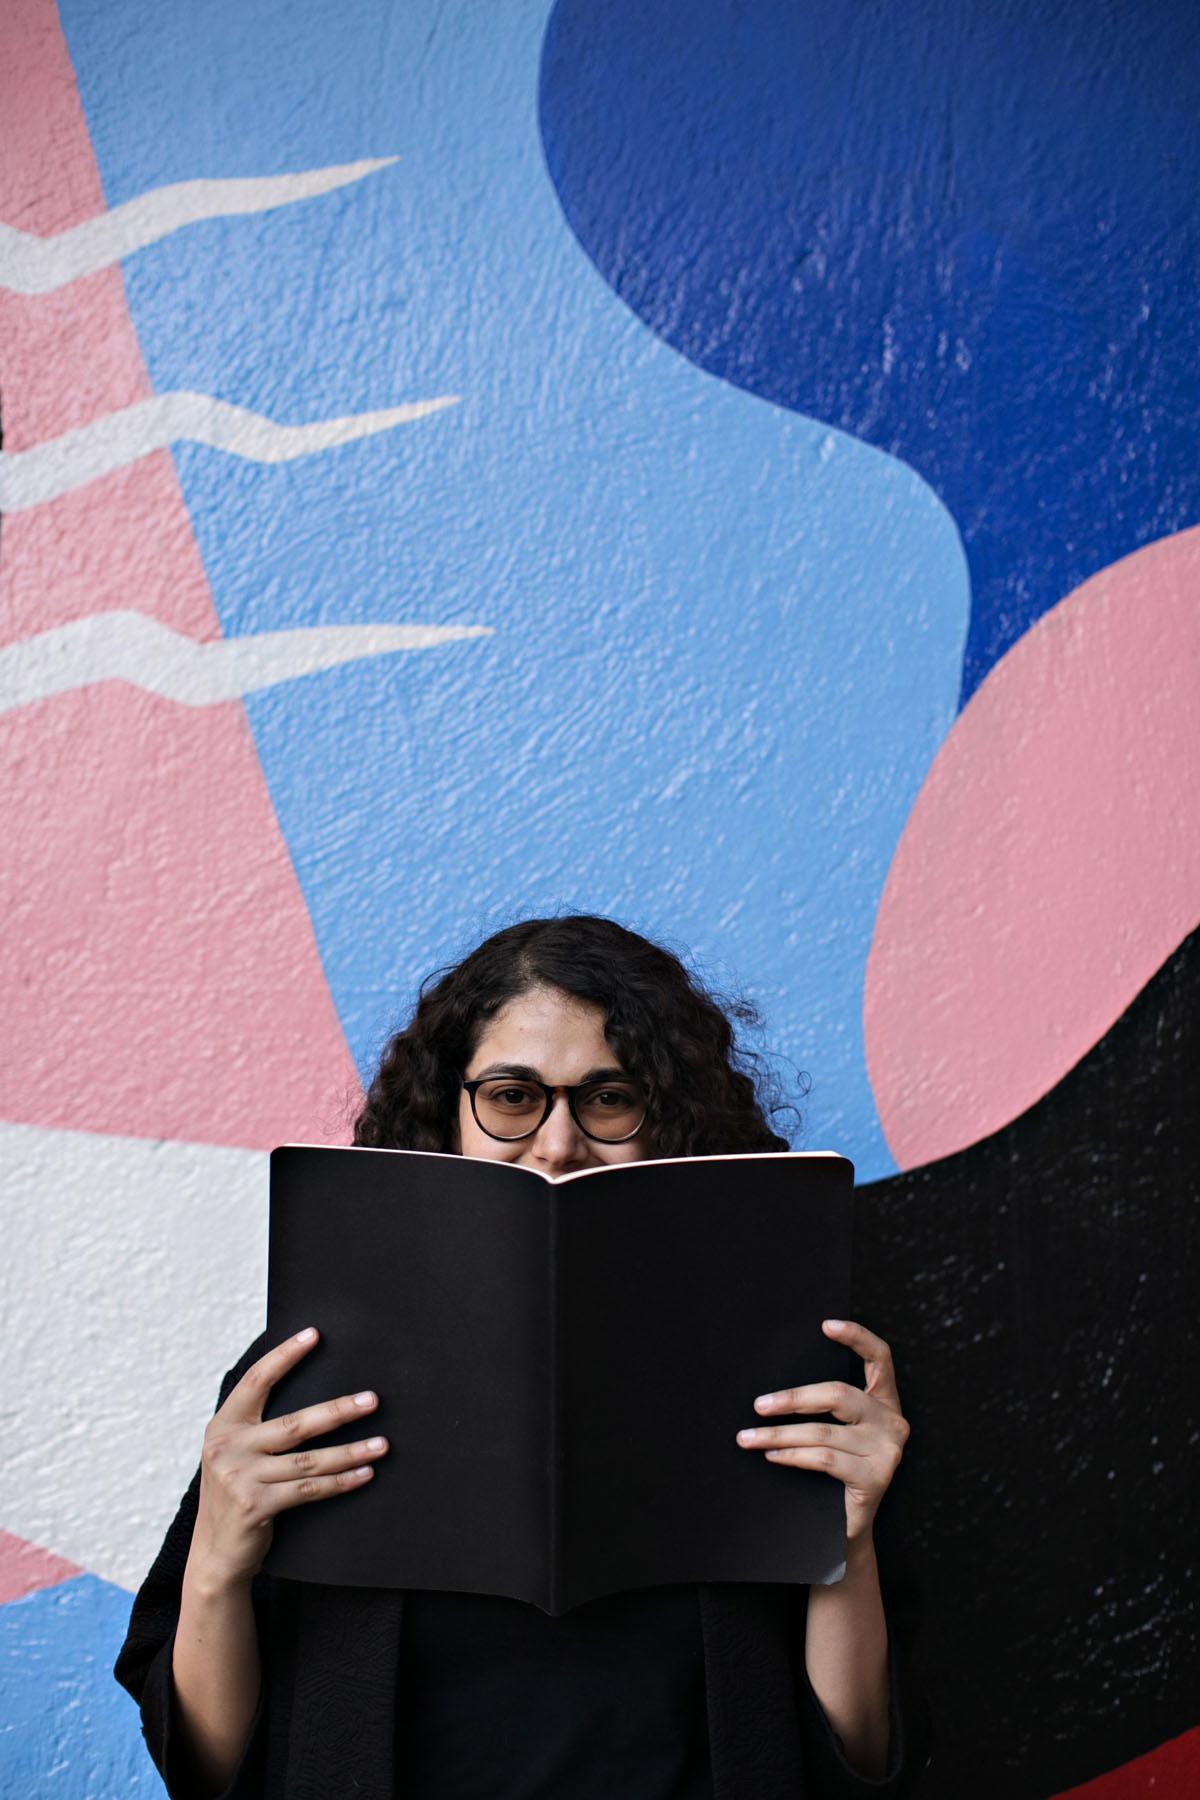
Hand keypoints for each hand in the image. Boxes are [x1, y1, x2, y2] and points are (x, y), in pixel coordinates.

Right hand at [188, 1327, 389, 1588]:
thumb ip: (257, 1428)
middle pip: (295, 1423)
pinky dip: (341, 1482)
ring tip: (382, 1444)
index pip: (256, 1380)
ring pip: (309, 1460)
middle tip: (372, 1400)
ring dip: (350, 1452)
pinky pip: (309, 1490)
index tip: (313, 1334)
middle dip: (338, 1411)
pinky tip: (365, 1474)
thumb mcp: (234, 1455)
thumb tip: (313, 1398)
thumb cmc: (236, 1495)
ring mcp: (239, 1477)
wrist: (214, 1555)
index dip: (284, 1356)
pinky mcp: (255, 1505)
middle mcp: (227, 1447)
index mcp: (223, 1426)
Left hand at [735, 1319, 909, 1541]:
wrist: (846, 1530)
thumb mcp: (836, 1432)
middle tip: (759, 1405)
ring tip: (749, 1437)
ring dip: (779, 1433)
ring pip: (823, 1431)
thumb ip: (824, 1408)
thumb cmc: (833, 1474)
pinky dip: (792, 1454)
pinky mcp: (877, 1477)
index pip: (880, 1358)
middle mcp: (893, 1422)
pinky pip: (825, 1458)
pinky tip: (772, 1454)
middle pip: (838, 1394)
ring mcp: (888, 1450)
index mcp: (884, 1402)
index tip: (825, 1325)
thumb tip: (774, 1390)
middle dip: (793, 1398)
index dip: (856, 1337)